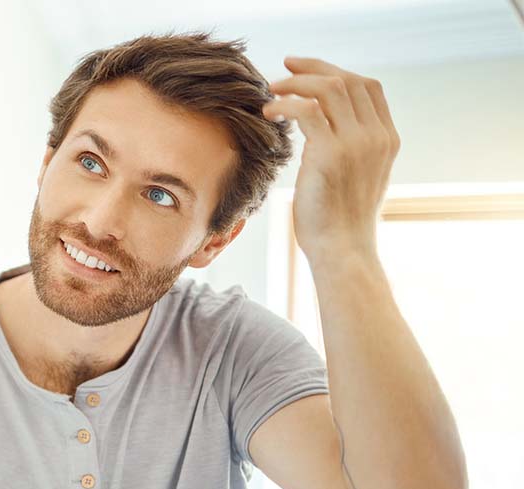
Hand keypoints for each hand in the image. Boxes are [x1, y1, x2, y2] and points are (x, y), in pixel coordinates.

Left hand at [264, 58, 399, 264]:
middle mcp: (376, 137)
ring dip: (296, 84)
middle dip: (313, 68)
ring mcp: (357, 144)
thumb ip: (352, 150)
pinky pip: (307, 111)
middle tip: (283, 69)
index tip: (307, 70)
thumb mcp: (358, 178)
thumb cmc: (341, 221)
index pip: (368, 87)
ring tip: (271, 91)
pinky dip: (285, 105)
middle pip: (348, 80)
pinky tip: (269, 113)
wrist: (343, 251)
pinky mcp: (331, 155)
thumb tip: (326, 133)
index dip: (336, 71)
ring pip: (329, 88)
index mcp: (387, 140)